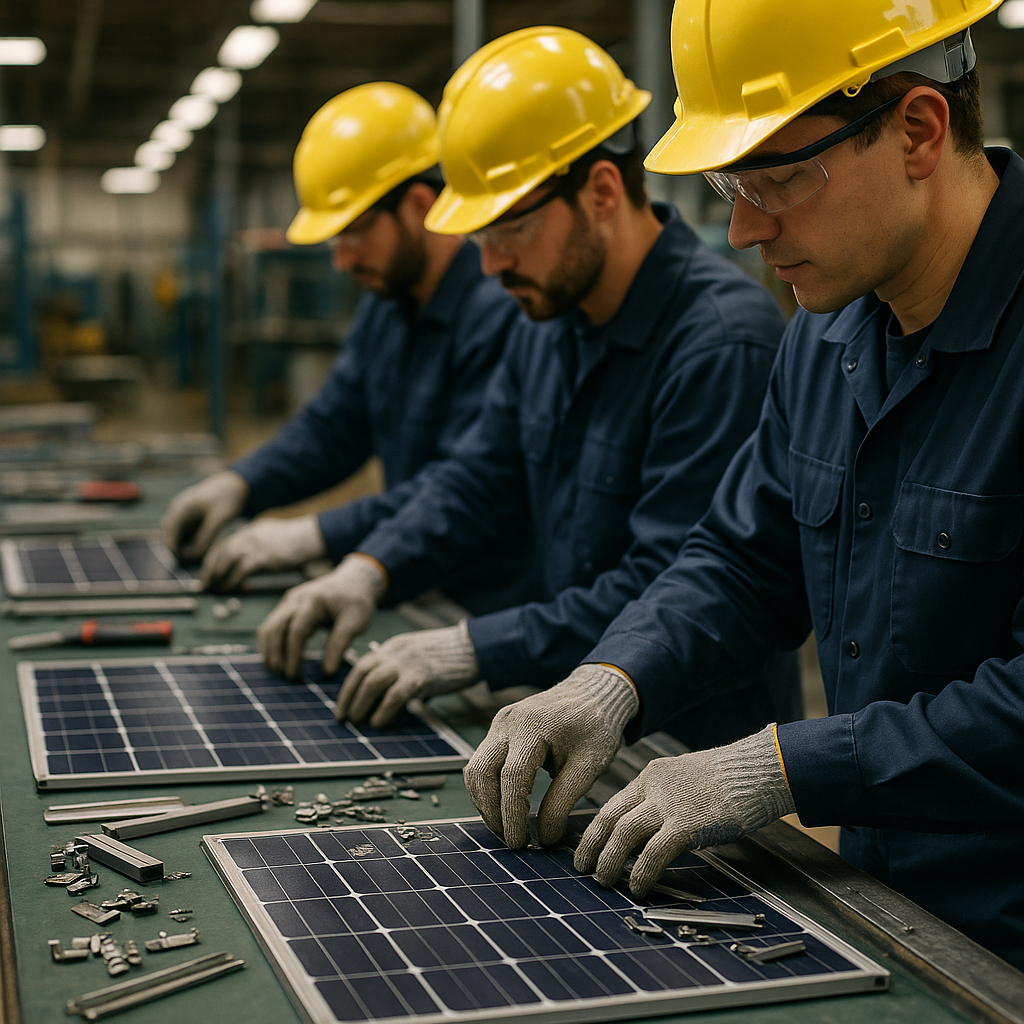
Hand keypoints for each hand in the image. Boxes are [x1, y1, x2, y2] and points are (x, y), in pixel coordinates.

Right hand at [162, 471, 248, 561]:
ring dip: (188, 546)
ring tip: (207, 550)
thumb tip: (194, 556)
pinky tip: (208, 541)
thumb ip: (206, 537)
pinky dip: (193, 539)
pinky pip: (186, 533)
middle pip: (172, 539)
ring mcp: (181, 513)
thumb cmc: (228, 499)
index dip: (178, 554)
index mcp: (181, 510)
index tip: (193, 563)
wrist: (234, 484)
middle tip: (202, 559)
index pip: (170, 539)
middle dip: (183, 551)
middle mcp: (177, 511)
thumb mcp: (220, 518)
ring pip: (179, 537)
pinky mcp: (189, 515)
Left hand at [201, 515, 326, 591]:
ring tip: (219, 590)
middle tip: (208, 586)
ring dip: (219, 578)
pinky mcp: (261, 558)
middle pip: (220, 554)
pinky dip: (233, 582)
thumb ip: (259, 548)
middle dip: (211, 571)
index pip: (223, 546)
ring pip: (226, 563)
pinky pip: (240, 572)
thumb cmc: (298, 542)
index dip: (213, 562)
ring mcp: (254, 546)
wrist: (312, 536)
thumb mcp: (273, 539)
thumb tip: (248, 563)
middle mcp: (247, 536)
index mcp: (249, 531)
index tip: (209, 574)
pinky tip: (235, 589)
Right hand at [258, 554, 385, 678]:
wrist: (354, 579)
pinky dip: (271, 643)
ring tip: (278, 672)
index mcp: (314, 601)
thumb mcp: (356, 622)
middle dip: (276, 655)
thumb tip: (327, 672)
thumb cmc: (356, 601)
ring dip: (270, 650)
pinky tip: (277, 659)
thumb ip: (340, 644)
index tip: (294, 675)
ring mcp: (289, 601)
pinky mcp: (287, 606)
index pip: (297, 630)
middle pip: (276, 628)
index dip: (293, 654)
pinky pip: (272, 625)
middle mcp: (296, 599)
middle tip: (284, 677)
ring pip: (269, 627)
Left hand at [335, 622, 479, 727]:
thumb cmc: (450, 657)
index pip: (361, 666)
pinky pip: (395, 695)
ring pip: (372, 683)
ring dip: (361, 705)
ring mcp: (408, 663)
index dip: (347, 689)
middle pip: (362, 674)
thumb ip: (403, 672)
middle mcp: (396, 652)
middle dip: (349, 699)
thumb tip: (391, 702)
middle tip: (346, 719)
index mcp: (394, 647)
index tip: (341, 708)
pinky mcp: (422, 676)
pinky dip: (383, 711)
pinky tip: (379, 722)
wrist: (475, 647)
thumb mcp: (419, 657)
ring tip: (360, 723)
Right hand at [463, 665, 638, 849]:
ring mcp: (500, 722)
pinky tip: (504, 806)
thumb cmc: (596, 727)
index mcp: (532, 727)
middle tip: (510, 838)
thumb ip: (563, 802)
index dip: (512, 815)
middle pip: (480, 772)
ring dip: (485, 801)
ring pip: (475, 768)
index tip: (520, 843)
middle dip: (491, 811)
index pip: (511, 778)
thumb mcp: (588, 767)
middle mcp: (508, 722)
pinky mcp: (499, 727)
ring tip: (506, 826)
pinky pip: (482, 760)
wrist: (594, 693)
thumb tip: (545, 838)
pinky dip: (488, 787)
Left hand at [574, 725, 794, 897]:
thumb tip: (648, 835)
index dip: (596, 830)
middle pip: (610, 818)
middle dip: (591, 845)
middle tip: (582, 868)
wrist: (758, 770)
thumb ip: (664, 801)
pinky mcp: (688, 824)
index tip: (586, 848)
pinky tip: (638, 887)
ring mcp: (670, 804)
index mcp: (652, 775)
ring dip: (610, 861)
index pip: (613, 804)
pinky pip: (654, 852)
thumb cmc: (729, 780)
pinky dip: (642, 872)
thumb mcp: (686, 780)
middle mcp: (654, 787)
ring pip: (624, 834)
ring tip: (604, 882)